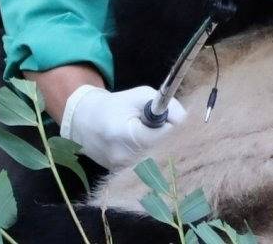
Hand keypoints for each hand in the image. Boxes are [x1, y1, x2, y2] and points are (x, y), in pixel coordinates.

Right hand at [60, 84, 185, 170]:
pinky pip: (148, 169)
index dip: (172, 127)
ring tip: (154, 134)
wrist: (86, 123)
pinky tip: (149, 146)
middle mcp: (123, 158)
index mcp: (125, 134)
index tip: (172, 118)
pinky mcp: (123, 178)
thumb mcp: (142, 95)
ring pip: (158, 162)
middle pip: (163, 152)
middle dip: (172, 139)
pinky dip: (154, 157)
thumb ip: (167, 105)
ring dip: (164, 148)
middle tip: (171, 127)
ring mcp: (122, 171)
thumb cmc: (117, 105)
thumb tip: (186, 120)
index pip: (163, 137)